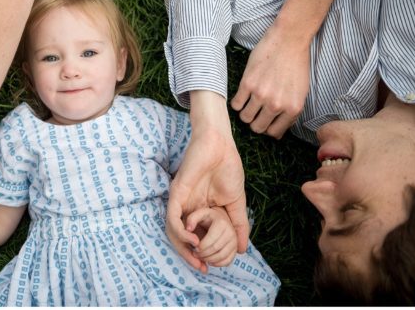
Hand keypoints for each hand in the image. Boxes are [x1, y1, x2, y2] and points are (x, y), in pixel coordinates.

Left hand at [166, 126, 248, 272]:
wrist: (221, 145)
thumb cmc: (228, 169)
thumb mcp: (236, 203)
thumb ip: (238, 224)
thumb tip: (242, 248)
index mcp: (200, 211)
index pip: (196, 237)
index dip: (201, 254)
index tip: (211, 267)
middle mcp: (187, 208)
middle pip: (181, 238)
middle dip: (189, 256)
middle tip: (202, 269)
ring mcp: (181, 201)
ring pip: (173, 231)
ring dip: (182, 247)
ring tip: (196, 257)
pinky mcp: (177, 192)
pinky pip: (172, 216)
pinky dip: (179, 230)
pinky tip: (192, 238)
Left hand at [188, 206, 237, 267]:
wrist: (218, 220)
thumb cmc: (206, 218)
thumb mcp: (199, 214)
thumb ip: (192, 219)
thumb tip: (188, 229)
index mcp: (221, 223)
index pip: (210, 241)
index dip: (200, 247)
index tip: (194, 248)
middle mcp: (231, 232)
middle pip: (216, 249)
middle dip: (203, 254)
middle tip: (195, 254)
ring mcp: (234, 241)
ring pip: (222, 256)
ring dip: (209, 260)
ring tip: (201, 257)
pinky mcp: (235, 249)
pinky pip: (228, 261)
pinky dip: (218, 264)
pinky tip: (209, 261)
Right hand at [230, 25, 310, 138]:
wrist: (289, 40)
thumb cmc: (297, 64)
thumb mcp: (301, 92)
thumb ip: (290, 113)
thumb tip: (277, 131)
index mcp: (292, 109)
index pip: (274, 132)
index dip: (268, 128)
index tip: (265, 121)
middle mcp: (276, 105)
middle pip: (257, 128)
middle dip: (256, 122)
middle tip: (256, 112)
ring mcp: (261, 94)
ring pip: (245, 118)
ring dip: (245, 113)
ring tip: (249, 103)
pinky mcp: (247, 83)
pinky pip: (236, 104)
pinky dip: (237, 103)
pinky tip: (242, 95)